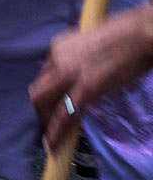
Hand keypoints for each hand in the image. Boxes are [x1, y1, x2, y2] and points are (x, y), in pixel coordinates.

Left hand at [30, 5, 152, 149]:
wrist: (141, 34)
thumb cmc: (127, 37)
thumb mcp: (93, 46)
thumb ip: (83, 60)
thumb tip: (86, 77)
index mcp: (59, 46)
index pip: (46, 74)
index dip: (50, 92)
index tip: (54, 103)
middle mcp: (58, 58)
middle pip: (38, 89)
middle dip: (41, 109)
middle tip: (49, 123)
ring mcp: (69, 74)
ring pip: (43, 102)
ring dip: (45, 121)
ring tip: (50, 139)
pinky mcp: (86, 89)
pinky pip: (64, 115)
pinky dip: (56, 132)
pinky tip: (55, 145)